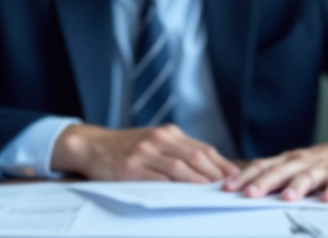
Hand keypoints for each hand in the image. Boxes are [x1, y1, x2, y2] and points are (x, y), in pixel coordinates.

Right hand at [51, 123, 239, 182]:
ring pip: (179, 167)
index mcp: (168, 133)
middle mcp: (158, 139)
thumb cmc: (128, 147)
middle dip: (215, 173)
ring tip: (212, 192)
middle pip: (195, 156)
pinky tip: (184, 194)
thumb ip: (178, 150)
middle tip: (229, 186)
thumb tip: (208, 166)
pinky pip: (156, 179)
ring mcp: (144, 152)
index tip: (234, 175)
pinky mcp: (130, 168)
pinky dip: (173, 187)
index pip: (201, 149)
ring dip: (198, 181)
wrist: (93, 146)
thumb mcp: (154, 140)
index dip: (220, 163)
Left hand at [223, 133, 327, 201]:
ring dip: (296, 187)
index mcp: (287, 160)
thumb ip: (272, 174)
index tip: (227, 188)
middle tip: (248, 194)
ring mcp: (323, 169)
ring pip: (307, 177)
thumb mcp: (293, 164)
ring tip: (287, 198)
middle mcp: (301, 162)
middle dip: (263, 183)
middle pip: (280, 172)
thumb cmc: (317, 162)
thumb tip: (242, 188)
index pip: (261, 167)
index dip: (244, 177)